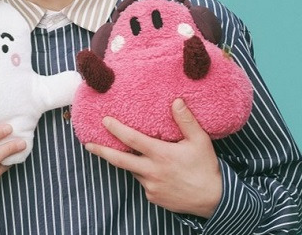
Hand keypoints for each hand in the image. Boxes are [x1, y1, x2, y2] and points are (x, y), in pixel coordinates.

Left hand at [85, 98, 221, 217]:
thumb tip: (176, 101)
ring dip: (130, 162)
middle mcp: (152, 171)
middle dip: (102, 151)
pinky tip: (156, 171)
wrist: (214, 200)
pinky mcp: (153, 197)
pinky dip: (145, 175)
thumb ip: (186, 120)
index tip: (104, 121)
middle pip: (120, 160)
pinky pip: (143, 183)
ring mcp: (151, 186)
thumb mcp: (200, 141)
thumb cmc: (206, 167)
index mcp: (161, 155)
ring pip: (133, 170)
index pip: (132, 140)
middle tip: (88, 145)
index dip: (117, 129)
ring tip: (130, 153)